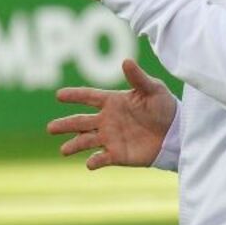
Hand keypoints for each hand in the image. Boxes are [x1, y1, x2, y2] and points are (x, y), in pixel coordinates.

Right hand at [47, 57, 176, 169]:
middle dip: (65, 124)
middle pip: (80, 122)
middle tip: (50, 128)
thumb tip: (125, 61)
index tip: (59, 95)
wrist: (175, 133)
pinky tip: (90, 164)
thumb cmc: (165, 107)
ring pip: (85, 141)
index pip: (88, 96)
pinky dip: (94, 161)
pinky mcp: (117, 155)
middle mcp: (107, 120)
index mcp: (112, 102)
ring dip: (74, 145)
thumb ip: (138, 78)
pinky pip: (101, 159)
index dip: (74, 95)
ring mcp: (110, 138)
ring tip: (63, 150)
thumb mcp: (153, 89)